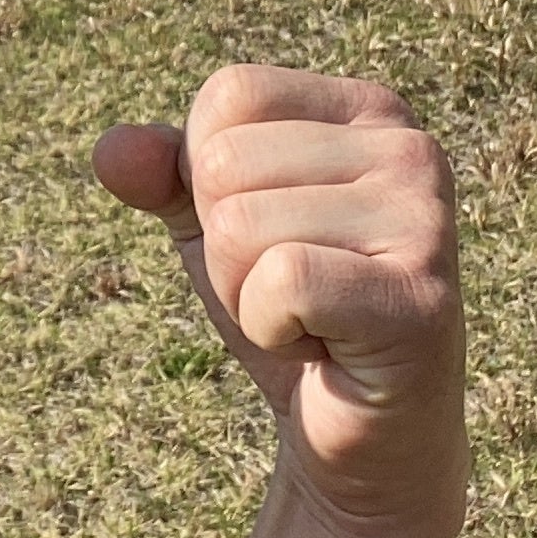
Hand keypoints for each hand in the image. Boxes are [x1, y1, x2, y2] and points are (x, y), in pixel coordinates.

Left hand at [95, 67, 465, 537]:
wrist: (361, 442)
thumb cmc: (294, 317)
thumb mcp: (216, 232)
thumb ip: (165, 177)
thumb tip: (111, 150)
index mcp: (372, 112)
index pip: (229, 95)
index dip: (210, 181)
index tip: (273, 237)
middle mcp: (412, 149)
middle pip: (224, 164)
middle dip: (226, 249)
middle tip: (293, 294)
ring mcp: (425, 222)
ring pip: (240, 227)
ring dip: (248, 297)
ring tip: (314, 321)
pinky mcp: (419, 300)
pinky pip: (278, 283)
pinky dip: (270, 331)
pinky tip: (327, 351)